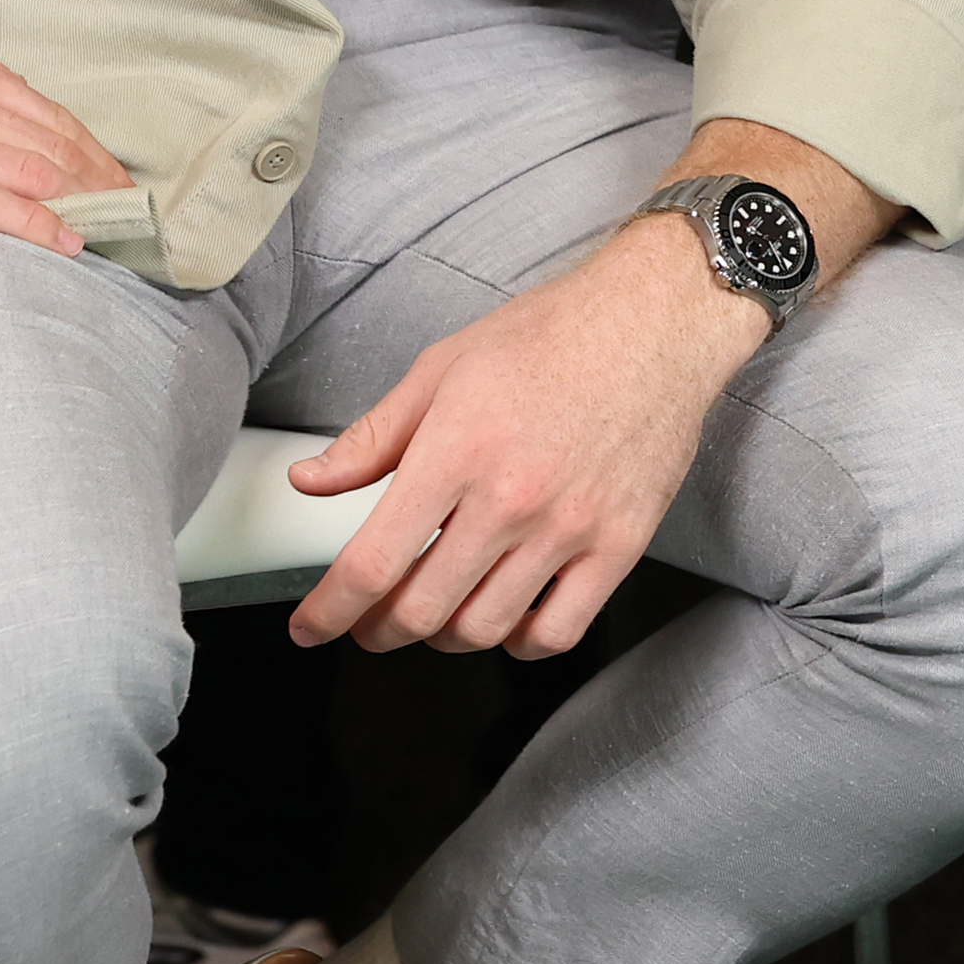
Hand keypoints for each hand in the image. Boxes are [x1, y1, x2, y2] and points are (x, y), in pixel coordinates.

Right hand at [0, 0, 124, 257]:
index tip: (114, 180)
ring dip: (80, 204)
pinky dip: (32, 223)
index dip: (86, 148)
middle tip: (133, 217)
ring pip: (26, 168)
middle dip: (99, 180)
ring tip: (114, 236)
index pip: (40, 109)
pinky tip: (64, 244)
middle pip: (48, 139)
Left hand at [285, 211, 767, 656]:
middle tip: (369, 623)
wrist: (655, 321)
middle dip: (378, 630)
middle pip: (421, 611)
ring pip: (484, 629)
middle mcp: (510, 499)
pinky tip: (506, 617)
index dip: (329, 611)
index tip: (312, 626)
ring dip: (443, 637)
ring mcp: (569, 528)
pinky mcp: (619, 544)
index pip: (371, 564)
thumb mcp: (442, 369)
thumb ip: (372, 437)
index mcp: (455, 451)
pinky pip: (559, 631)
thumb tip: (309, 481)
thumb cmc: (549, 337)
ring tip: (435, 614)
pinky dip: (520, 643)